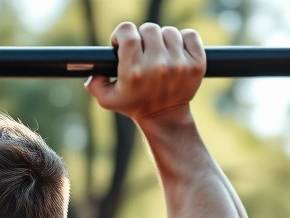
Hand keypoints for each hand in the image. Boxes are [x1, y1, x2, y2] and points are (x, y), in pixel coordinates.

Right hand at [86, 23, 205, 123]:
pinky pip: (190, 35)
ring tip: (159, 54)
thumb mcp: (107, 99)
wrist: (164, 118)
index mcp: (134, 71)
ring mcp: (179, 64)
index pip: (128, 32)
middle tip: (142, 51)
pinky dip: (183, 40)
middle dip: (143, 38)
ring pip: (169, 31)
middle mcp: (158, 66)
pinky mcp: (196, 64)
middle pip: (149, 28)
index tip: (124, 44)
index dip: (123, 34)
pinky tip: (175, 51)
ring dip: (163, 40)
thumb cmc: (134, 105)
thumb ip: (93, 83)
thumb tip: (93, 71)